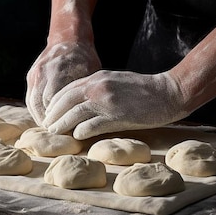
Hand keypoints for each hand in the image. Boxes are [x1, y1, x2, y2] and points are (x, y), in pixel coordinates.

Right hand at [26, 41, 101, 125]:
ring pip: (33, 103)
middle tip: (58, 134)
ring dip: (40, 117)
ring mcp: (35, 74)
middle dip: (49, 121)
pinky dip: (36, 109)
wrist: (68, 39)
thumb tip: (87, 117)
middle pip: (41, 105)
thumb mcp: (90, 73)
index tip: (67, 131)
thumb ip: (84, 93)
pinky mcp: (31, 75)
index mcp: (58, 72)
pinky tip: (45, 117)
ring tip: (51, 129)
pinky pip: (30, 97)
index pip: (53, 103)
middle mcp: (43, 73)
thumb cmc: (85, 58)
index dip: (59, 119)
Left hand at [42, 70, 189, 139]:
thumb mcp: (115, 81)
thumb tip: (81, 102)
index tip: (49, 112)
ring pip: (74, 113)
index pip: (68, 90)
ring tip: (55, 133)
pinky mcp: (116, 116)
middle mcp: (98, 87)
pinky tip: (76, 136)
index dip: (55, 102)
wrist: (168, 93)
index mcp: (98, 78)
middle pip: (66, 101)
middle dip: (53, 114)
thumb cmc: (143, 90)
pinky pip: (91, 125)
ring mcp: (106, 101)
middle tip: (47, 126)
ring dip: (62, 124)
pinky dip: (81, 131)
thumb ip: (98, 88)